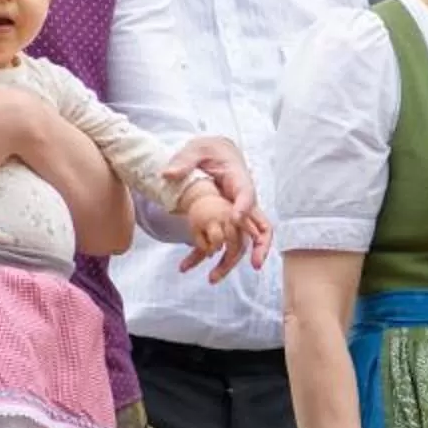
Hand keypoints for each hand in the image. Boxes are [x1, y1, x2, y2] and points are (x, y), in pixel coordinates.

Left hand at [167, 137, 266, 279]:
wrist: (213, 153)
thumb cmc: (209, 150)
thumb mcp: (196, 148)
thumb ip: (184, 160)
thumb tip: (169, 173)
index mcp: (238, 181)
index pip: (247, 195)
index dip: (243, 208)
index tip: (235, 219)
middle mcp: (241, 201)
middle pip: (259, 227)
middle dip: (259, 247)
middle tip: (255, 264)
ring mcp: (233, 215)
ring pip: (241, 242)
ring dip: (229, 262)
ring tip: (213, 278)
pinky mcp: (220, 222)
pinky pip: (217, 242)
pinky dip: (203, 256)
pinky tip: (185, 266)